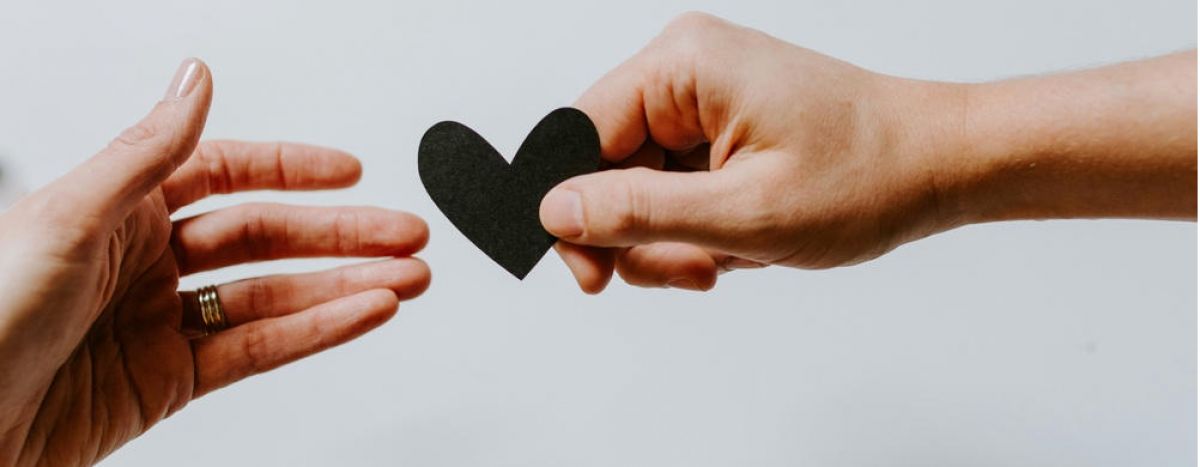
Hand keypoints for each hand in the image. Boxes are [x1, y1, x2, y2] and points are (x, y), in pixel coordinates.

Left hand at [0, 59, 429, 464]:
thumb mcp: (65, 218)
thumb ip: (146, 152)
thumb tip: (196, 79)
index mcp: (114, 209)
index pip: (222, 174)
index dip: (290, 170)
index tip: (349, 172)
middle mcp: (142, 262)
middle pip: (263, 237)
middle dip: (341, 234)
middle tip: (404, 233)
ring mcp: (160, 324)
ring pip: (273, 297)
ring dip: (344, 286)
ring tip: (406, 278)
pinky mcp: (169, 383)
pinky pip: (258, 350)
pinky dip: (317, 332)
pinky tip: (360, 313)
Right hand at [540, 13, 1195, 292]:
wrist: (940, 165)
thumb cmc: (867, 176)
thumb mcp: (744, 214)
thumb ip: (638, 213)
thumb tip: (554, 212)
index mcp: (682, 65)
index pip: (576, 136)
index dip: (573, 212)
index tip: (592, 275)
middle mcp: (684, 69)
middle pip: (604, 167)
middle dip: (639, 235)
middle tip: (692, 271)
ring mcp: (702, 96)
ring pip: (637, 187)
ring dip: (672, 239)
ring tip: (729, 258)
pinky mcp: (718, 124)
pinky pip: (672, 186)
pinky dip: (695, 227)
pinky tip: (739, 242)